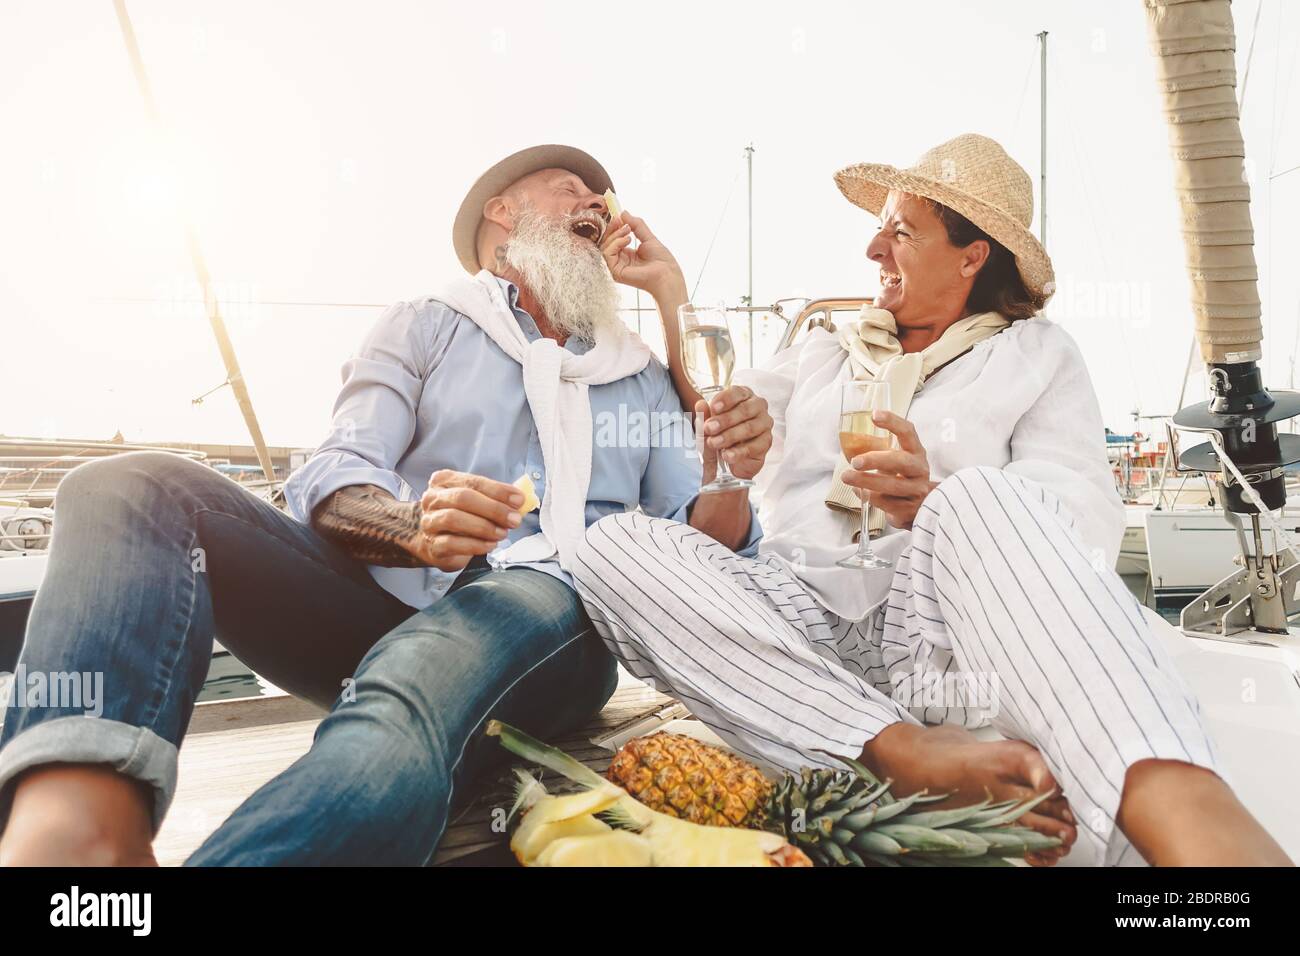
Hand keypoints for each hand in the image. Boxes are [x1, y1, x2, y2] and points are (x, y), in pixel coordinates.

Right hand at [411, 470, 523, 571]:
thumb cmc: (460, 515)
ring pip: (454, 519)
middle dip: (493, 509)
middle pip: (463, 498)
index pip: (474, 482)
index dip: (499, 491)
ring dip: (484, 527)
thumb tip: (521, 500)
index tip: (519, 500)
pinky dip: (475, 545)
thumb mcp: (476, 501)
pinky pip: (452, 543)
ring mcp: (429, 522)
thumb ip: (496, 498)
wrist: (432, 540)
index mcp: (444, 481)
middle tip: (514, 519)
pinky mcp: (432, 545)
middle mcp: (433, 499)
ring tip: (502, 533)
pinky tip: (490, 545)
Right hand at [600, 210, 686, 300]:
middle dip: (613, 228)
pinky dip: (615, 243)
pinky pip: (607, 254)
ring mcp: (617, 267)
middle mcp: (620, 260)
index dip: (614, 227)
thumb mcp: (648, 237)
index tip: (619, 216)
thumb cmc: (662, 261)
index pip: (613, 238)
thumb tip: (623, 213)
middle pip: (606, 241)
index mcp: (627, 254)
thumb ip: (636, 225)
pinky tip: (627, 240)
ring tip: (628, 232)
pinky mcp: (616, 272)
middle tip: (621, 221)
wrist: (667, 273)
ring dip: (615, 235)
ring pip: (605, 246)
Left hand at [695, 385, 772, 482]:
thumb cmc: (721, 432)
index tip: (713, 408)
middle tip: (709, 428)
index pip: (737, 392)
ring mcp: (764, 423)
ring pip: (750, 428)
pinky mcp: (766, 442)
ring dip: (730, 436)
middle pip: (744, 410)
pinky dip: (739, 452)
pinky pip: (754, 446)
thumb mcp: (708, 424)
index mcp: (742, 395)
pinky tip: (727, 455)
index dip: (725, 399)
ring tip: (714, 443)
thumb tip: (700, 404)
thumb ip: (705, 415)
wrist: (729, 456)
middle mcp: (757, 406)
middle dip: (725, 420)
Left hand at [840, 410, 937, 529]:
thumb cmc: (901, 477)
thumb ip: (877, 451)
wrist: (919, 507)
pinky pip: (888, 503)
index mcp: (916, 451)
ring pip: (893, 485)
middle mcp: (920, 469)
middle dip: (876, 460)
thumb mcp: (894, 460)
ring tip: (847, 477)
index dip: (893, 422)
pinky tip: (860, 492)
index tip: (874, 415)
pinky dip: (871, 497)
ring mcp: (917, 490)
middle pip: (901, 461)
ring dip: (867, 481)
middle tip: (855, 461)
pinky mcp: (910, 509)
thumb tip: (848, 443)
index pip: (908, 432)